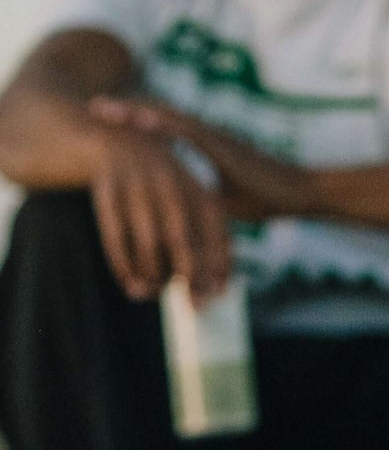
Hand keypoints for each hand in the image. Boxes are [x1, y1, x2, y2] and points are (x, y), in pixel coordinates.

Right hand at [87, 123, 231, 302]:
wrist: (121, 143)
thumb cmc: (166, 186)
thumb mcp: (191, 202)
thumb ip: (203, 242)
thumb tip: (214, 290)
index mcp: (197, 186)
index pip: (216, 228)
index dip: (220, 262)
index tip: (220, 293)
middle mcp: (170, 186)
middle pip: (181, 239)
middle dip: (190, 276)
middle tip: (196, 307)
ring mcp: (138, 189)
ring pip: (146, 244)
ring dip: (152, 275)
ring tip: (154, 294)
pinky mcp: (108, 195)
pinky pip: (114, 239)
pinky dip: (124, 267)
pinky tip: (131, 285)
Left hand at [89, 97, 320, 224]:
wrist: (301, 192)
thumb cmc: (269, 198)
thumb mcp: (222, 203)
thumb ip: (198, 201)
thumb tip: (175, 217)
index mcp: (210, 147)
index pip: (167, 130)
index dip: (139, 123)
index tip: (111, 119)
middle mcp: (211, 136)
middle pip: (162, 118)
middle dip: (128, 111)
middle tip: (95, 105)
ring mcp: (218, 137)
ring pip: (169, 119)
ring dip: (136, 112)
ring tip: (106, 107)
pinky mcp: (225, 146)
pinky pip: (187, 131)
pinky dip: (160, 123)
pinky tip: (139, 118)